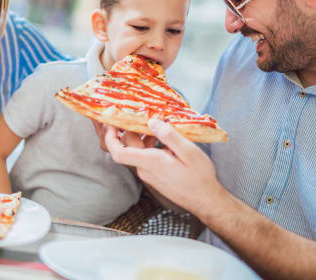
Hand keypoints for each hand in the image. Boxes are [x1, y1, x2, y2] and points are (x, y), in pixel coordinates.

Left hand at [104, 117, 221, 212]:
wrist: (205, 200)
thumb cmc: (199, 177)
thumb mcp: (189, 151)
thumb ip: (169, 135)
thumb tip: (152, 121)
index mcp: (150, 162)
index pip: (118, 152)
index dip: (110, 137)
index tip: (111, 123)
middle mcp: (145, 169)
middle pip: (128, 147)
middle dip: (131, 129)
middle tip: (141, 115)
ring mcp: (148, 174)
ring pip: (137, 151)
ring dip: (143, 137)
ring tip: (157, 126)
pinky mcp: (154, 176)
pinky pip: (145, 157)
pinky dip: (149, 145)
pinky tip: (163, 140)